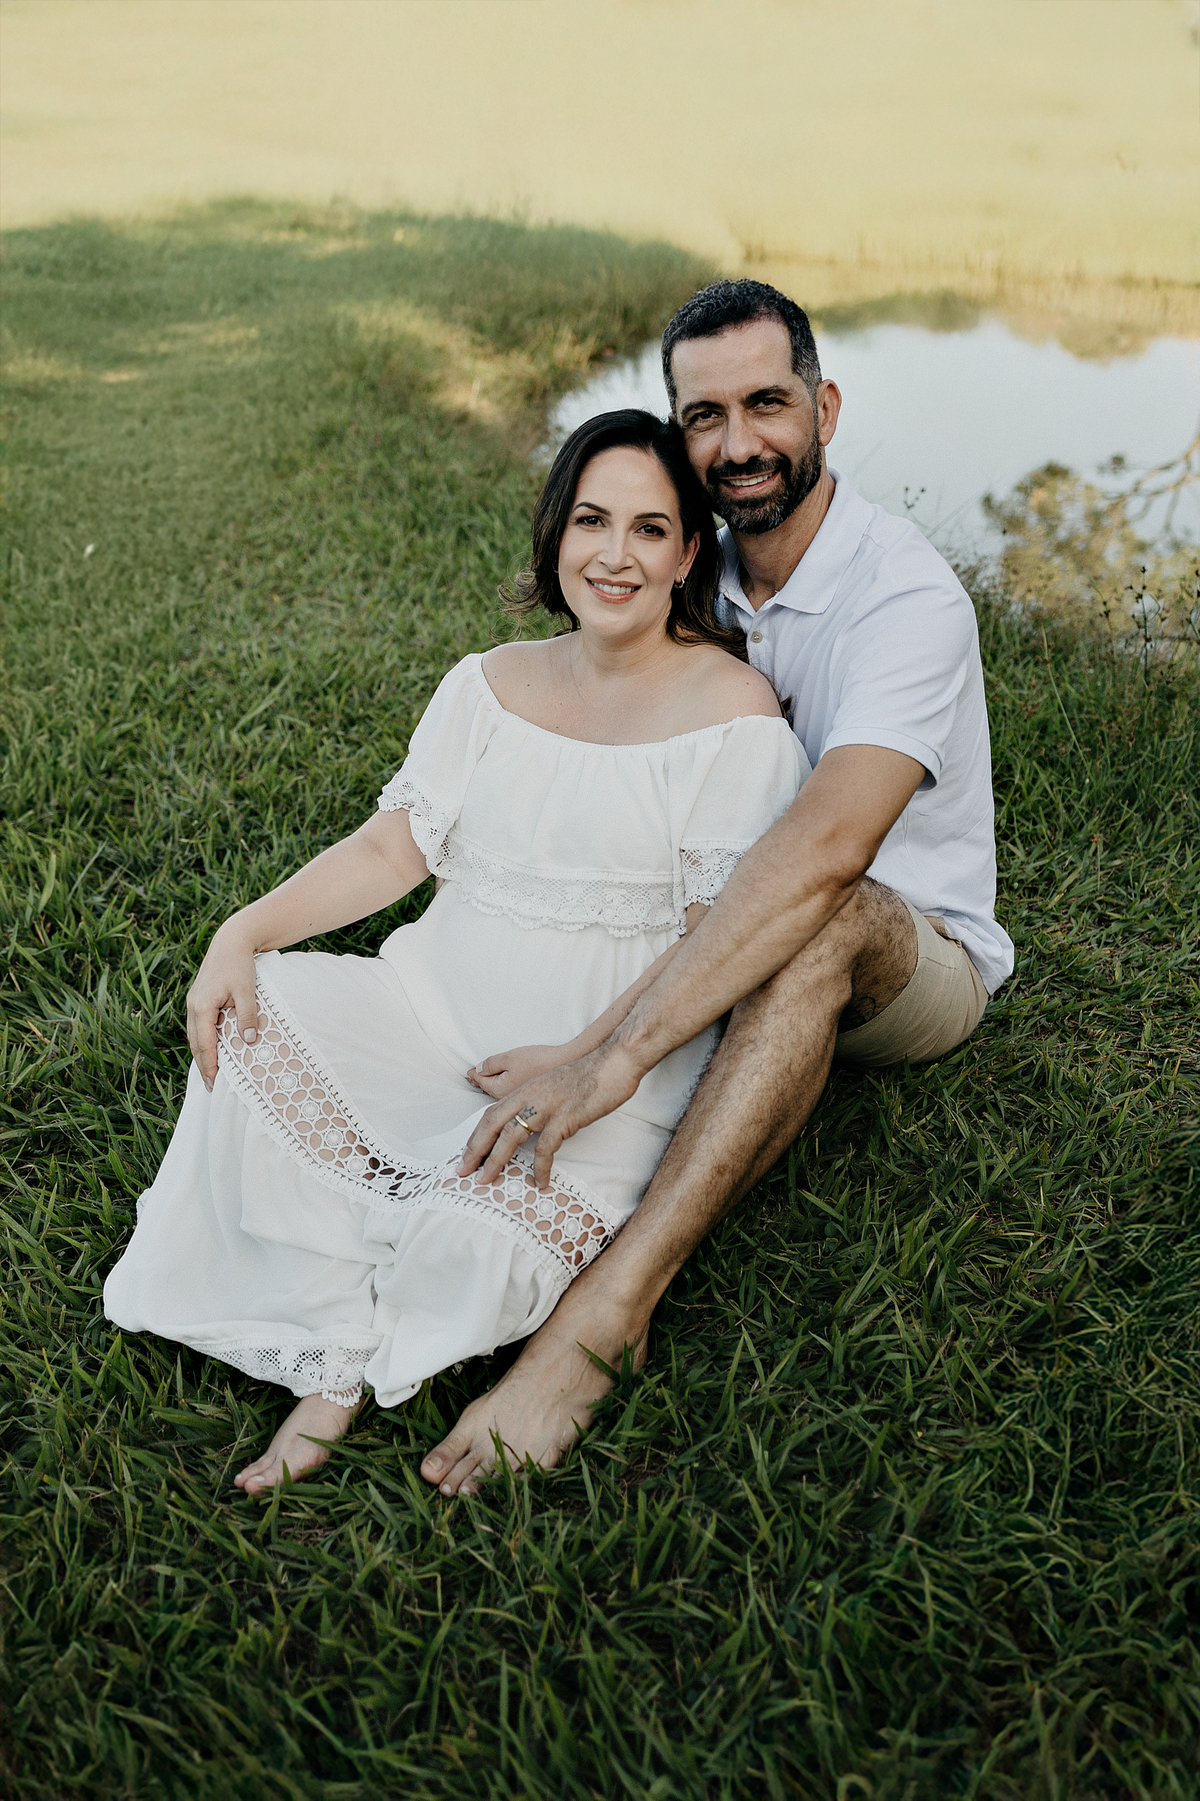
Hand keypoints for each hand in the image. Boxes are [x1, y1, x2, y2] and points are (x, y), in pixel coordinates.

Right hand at [186, 922, 259, 1090]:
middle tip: (211, 1086)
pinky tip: (210, 1049)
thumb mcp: (247, 991)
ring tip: (209, 1073)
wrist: (231, 941)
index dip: (209, 1064)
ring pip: (193, 1035)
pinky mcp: (198, 999)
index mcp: (202, 1006)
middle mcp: (193, 1006)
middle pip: (195, 1043)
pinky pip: (197, 1026)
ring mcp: (193, 1002)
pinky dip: (201, 1041)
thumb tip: (250, 1041)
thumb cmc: (240, 965)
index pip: (204, 1043)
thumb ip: (248, 1016)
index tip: (214, 1082)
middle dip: (203, 1065)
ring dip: (201, 1054)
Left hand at [458, 1042, 643, 1189]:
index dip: (476, 1136)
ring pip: (510, 1135)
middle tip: (462, 1172)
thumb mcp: (555, 1085)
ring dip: (495, 1160)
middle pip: (491, 1124)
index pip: (491, 1113)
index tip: (466, 1155)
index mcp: (527, 1089)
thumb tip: (535, 1126)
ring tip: (486, 1181)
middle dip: (474, 1150)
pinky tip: (539, 1182)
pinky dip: (540, 1167)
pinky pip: (546, 1147)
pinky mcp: (565, 1116)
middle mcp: (530, 1095)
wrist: (615, 1061)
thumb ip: (540, 1102)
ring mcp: (547, 1105)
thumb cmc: (591, 1075)